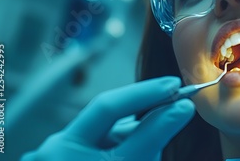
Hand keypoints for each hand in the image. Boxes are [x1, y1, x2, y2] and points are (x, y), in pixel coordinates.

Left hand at [21, 76, 194, 160]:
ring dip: (138, 135)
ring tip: (157, 139)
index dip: (144, 94)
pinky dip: (128, 146)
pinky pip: (105, 145)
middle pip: (109, 119)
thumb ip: (154, 135)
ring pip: (110, 134)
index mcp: (65, 149)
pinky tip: (141, 153)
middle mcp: (57, 149)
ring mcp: (62, 156)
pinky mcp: (74, 159)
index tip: (176, 87)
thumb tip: (182, 107)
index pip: (107, 107)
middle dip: (144, 109)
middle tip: (177, 98)